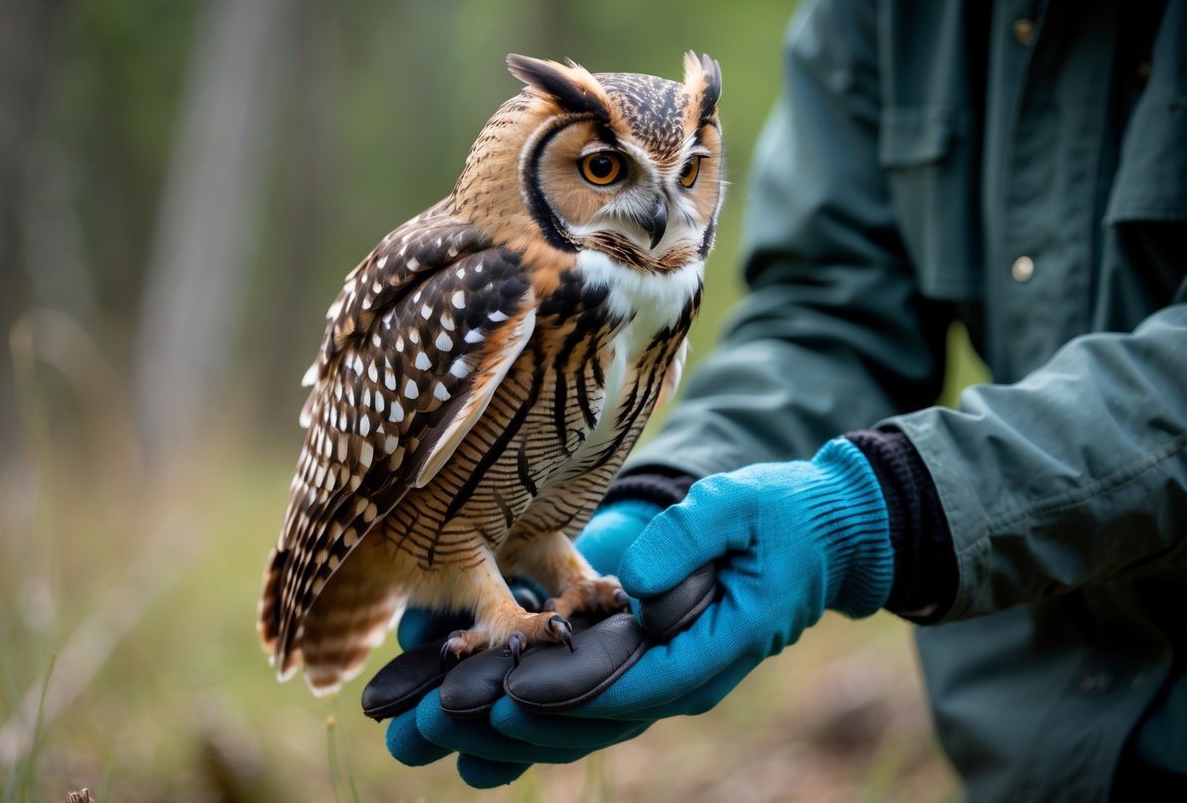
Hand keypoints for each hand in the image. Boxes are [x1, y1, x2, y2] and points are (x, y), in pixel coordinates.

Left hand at [376, 439, 893, 786]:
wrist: (817, 534)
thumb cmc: (782, 516)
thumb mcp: (740, 507)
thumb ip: (688, 538)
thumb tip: (631, 579)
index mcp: (712, 647)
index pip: (632, 684)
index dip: (568, 694)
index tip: (505, 698)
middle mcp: (680, 676)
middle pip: (589, 720)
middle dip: (510, 728)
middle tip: (433, 728)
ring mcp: (659, 674)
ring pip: (576, 723)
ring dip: (502, 734)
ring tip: (426, 736)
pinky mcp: (640, 660)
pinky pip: (577, 700)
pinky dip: (523, 717)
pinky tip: (465, 732)